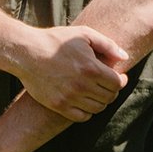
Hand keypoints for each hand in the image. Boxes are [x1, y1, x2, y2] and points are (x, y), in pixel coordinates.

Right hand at [15, 25, 129, 121]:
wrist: (27, 52)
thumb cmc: (56, 41)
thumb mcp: (84, 34)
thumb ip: (108, 45)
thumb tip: (124, 57)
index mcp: (91, 68)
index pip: (117, 83)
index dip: (121, 80)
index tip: (119, 77)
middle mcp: (82, 85)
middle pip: (109, 97)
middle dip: (112, 91)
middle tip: (108, 84)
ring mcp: (69, 97)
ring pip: (97, 108)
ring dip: (101, 101)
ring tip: (97, 92)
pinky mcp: (58, 105)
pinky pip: (82, 116)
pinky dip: (88, 112)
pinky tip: (85, 101)